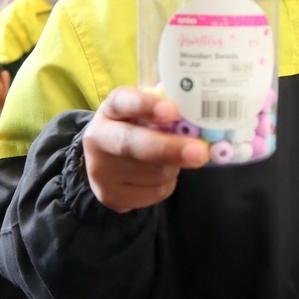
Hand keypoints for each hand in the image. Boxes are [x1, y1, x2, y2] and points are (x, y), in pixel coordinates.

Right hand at [82, 86, 208, 212]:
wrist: (109, 159)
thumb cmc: (138, 127)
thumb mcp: (146, 111)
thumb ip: (166, 109)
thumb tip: (199, 118)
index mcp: (110, 108)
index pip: (124, 102)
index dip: (147, 105)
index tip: (171, 111)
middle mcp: (98, 138)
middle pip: (133, 145)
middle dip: (168, 149)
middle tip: (199, 151)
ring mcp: (101, 171)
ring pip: (152, 173)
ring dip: (174, 166)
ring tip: (173, 157)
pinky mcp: (110, 196)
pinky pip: (155, 192)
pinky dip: (168, 183)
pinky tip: (162, 174)